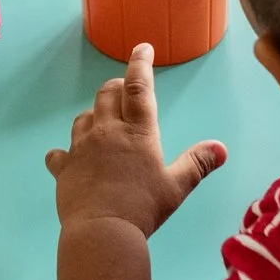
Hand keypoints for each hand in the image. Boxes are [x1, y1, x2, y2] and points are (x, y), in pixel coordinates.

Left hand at [46, 46, 224, 236]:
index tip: (142, 48)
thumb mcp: (177, 187)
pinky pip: (59, 153)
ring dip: (94, 114)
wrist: (102, 230)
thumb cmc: (144, 207)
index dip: (140, 64)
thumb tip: (220, 147)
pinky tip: (67, 158)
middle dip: (116, 86)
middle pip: (107, 94)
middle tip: (124, 89)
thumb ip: (197, 164)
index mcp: (137, 132)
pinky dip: (64, 153)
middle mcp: (107, 131)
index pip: (138, 87)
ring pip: (83, 117)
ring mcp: (81, 148)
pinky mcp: (63, 167)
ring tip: (102, 122)